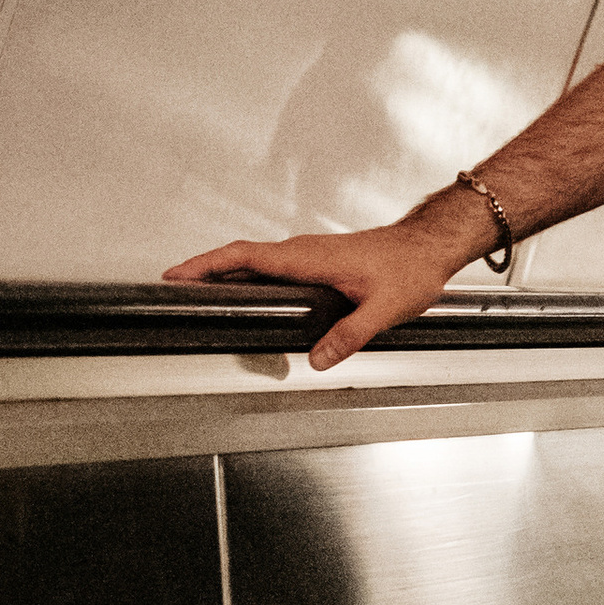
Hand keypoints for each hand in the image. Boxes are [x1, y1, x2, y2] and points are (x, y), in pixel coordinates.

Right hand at [164, 193, 489, 371]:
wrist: (430, 245)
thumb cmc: (412, 267)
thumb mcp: (385, 307)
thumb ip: (350, 335)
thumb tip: (317, 359)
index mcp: (311, 257)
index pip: (246, 256)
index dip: (207, 264)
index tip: (177, 274)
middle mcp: (305, 251)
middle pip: (241, 256)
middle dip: (203, 269)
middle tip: (173, 287)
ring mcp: (310, 253)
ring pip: (255, 258)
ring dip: (223, 270)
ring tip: (197, 291)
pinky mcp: (317, 259)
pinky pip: (270, 263)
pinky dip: (246, 272)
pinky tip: (244, 291)